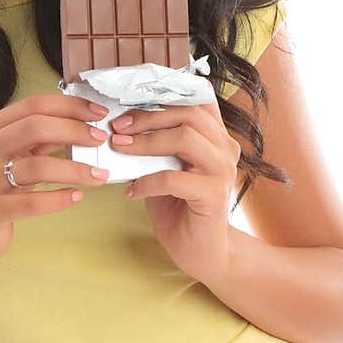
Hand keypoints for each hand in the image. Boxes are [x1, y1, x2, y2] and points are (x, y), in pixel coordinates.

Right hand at [0, 94, 111, 266]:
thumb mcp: (12, 156)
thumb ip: (40, 139)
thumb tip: (81, 124)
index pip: (33, 106)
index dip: (69, 106)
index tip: (97, 113)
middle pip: (34, 128)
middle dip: (74, 130)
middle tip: (100, 140)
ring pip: (37, 167)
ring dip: (75, 169)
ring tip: (99, 175)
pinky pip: (31, 203)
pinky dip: (59, 198)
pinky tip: (76, 196)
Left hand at [109, 101, 240, 282]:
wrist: (201, 251)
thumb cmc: (179, 207)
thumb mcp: (164, 167)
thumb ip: (154, 144)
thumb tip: (120, 124)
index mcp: (215, 136)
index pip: (196, 99)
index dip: (165, 91)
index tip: (131, 96)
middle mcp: (225, 148)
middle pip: (189, 114)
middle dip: (148, 116)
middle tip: (117, 128)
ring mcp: (223, 171)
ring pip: (185, 139)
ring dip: (146, 142)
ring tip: (120, 149)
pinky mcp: (214, 196)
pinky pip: (174, 179)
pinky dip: (147, 181)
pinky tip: (131, 191)